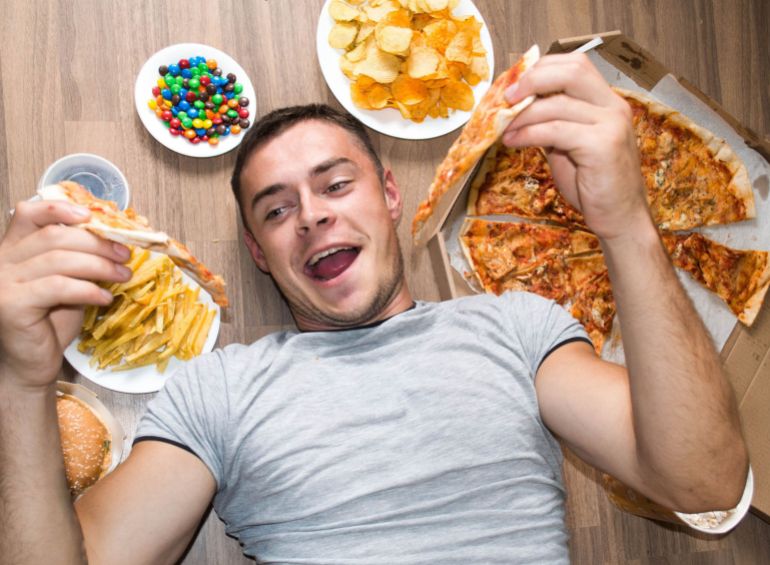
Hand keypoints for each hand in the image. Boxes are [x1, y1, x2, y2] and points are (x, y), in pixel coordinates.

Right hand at [0, 200, 131, 390]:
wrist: (33, 363)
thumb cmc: (52, 320)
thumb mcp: (70, 281)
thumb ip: (80, 258)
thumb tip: (118, 239)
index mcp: (13, 248)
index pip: (30, 213)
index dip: (61, 209)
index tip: (92, 216)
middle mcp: (2, 260)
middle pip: (54, 236)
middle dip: (97, 242)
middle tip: (125, 253)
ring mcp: (3, 282)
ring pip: (59, 260)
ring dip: (99, 265)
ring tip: (123, 275)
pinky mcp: (12, 304)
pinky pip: (57, 287)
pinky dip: (88, 289)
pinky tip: (105, 297)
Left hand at [502, 53, 652, 239]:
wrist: (620, 218)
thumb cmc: (594, 184)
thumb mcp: (566, 146)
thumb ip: (550, 123)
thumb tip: (516, 108)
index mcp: (606, 101)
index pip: (574, 65)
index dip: (540, 68)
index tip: (512, 83)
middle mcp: (613, 106)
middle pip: (571, 70)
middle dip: (533, 78)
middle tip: (507, 96)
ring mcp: (611, 124)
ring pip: (557, 103)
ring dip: (522, 115)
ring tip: (503, 128)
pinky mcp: (603, 145)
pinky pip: (556, 130)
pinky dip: (528, 134)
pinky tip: (513, 142)